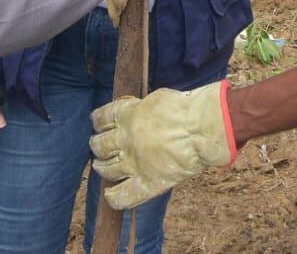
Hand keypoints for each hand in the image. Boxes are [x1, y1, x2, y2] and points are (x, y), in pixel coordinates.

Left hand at [90, 81, 237, 208]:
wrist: (200, 130)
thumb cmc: (183, 110)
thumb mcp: (156, 99)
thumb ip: (141, 108)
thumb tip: (136, 112)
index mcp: (127, 116)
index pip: (101, 118)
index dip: (97, 121)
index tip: (98, 123)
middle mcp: (125, 140)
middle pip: (99, 144)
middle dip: (97, 145)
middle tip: (99, 146)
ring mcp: (133, 164)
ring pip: (107, 169)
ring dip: (102, 167)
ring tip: (102, 166)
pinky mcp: (146, 183)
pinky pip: (123, 196)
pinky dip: (113, 197)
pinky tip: (110, 194)